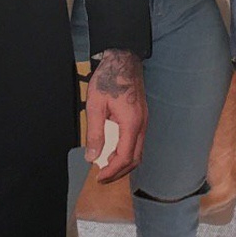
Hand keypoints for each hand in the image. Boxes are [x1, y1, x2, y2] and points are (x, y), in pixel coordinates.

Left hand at [85, 49, 146, 183]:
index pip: (125, 157)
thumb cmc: (108, 78)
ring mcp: (144, 120)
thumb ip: (95, 133)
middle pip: (135, 158)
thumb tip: (92, 157)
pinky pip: (137, 141)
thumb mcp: (96, 106)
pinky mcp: (141, 116)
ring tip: (106, 166)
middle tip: (102, 177)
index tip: (99, 177)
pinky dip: (127, 151)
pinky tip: (113, 149)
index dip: (112, 171)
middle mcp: (141, 124)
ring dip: (123, 162)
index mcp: (131, 123)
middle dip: (119, 172)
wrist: (123, 59)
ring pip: (138, 151)